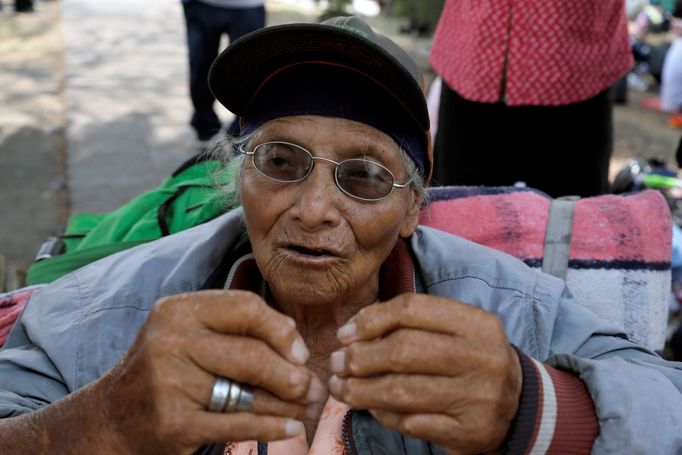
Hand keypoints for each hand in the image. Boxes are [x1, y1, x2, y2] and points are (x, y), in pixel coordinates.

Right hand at [97, 290, 323, 454]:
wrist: (111, 419)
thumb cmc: (165, 371)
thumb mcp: (188, 335)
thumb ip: (234, 330)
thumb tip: (295, 344)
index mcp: (177, 311)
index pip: (246, 308)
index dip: (282, 330)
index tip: (300, 352)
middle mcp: (170, 341)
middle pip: (252, 354)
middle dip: (292, 374)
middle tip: (312, 387)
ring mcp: (169, 383)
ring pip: (248, 393)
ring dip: (288, 404)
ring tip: (307, 407)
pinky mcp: (174, 423)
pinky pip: (237, 424)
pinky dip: (271, 428)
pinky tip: (290, 427)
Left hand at [328, 293, 521, 454]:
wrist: (520, 404)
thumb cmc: (471, 358)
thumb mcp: (456, 330)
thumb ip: (412, 324)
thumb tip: (352, 331)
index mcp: (476, 324)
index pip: (412, 309)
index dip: (371, 319)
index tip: (345, 334)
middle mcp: (480, 357)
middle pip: (403, 351)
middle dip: (359, 358)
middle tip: (337, 363)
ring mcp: (477, 397)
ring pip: (403, 392)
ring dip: (361, 391)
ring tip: (341, 388)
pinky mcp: (469, 431)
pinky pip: (412, 424)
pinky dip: (384, 416)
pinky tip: (371, 408)